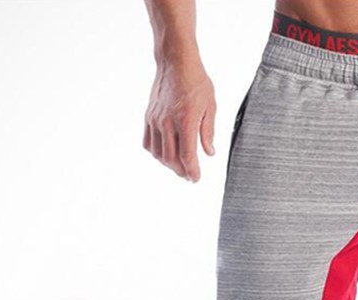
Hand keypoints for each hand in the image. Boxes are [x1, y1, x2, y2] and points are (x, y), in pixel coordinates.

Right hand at [143, 58, 215, 181]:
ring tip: (179, 167)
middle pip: (171, 158)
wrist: (175, 62)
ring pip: (157, 153)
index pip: (187, 155)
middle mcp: (167, 122)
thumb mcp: (210, 107)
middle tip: (189, 176)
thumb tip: (209, 153)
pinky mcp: (149, 116)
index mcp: (185, 121)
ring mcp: (156, 119)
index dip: (192, 171)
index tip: (196, 178)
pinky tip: (165, 154)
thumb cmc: (196, 82)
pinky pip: (147, 142)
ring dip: (168, 164)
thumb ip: (208, 132)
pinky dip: (155, 153)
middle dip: (181, 171)